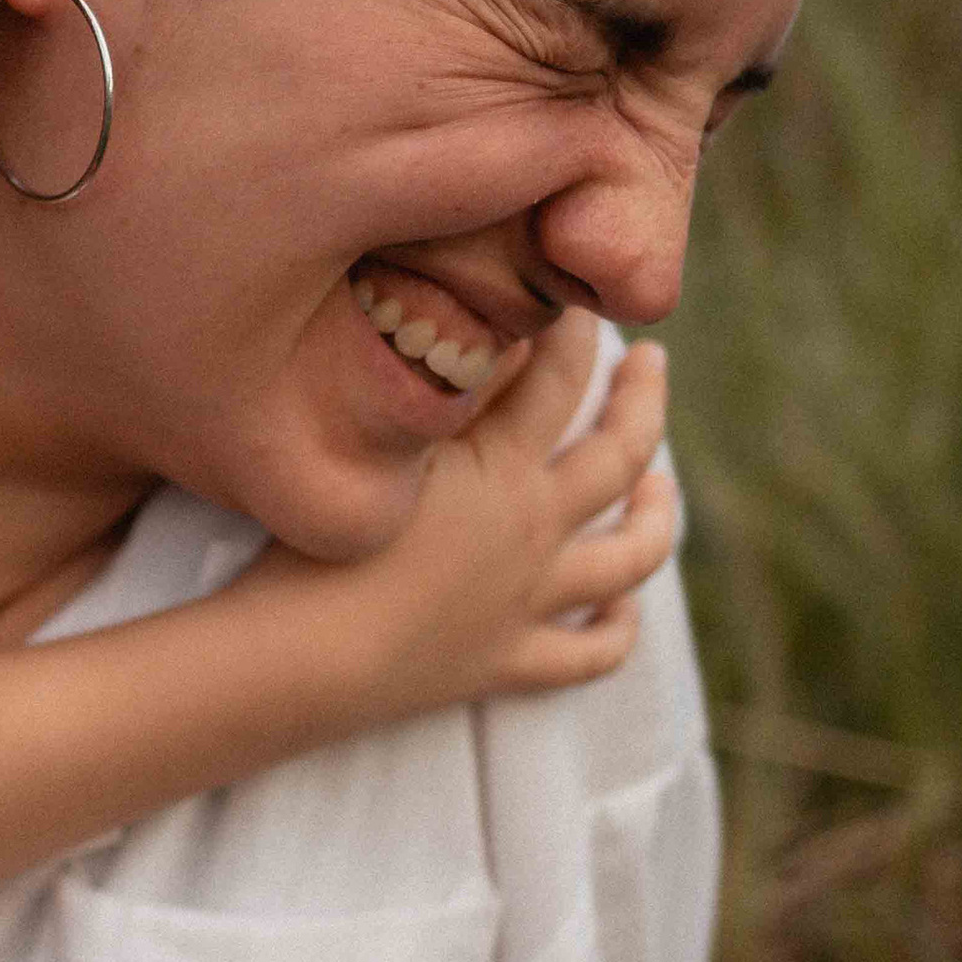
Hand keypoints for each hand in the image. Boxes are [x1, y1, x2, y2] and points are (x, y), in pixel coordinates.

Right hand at [249, 315, 677, 724]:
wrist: (300, 659)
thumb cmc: (315, 541)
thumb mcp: (378, 443)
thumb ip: (440, 387)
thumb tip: (494, 330)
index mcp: (501, 470)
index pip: (559, 377)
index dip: (573, 331)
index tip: (574, 299)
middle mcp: (533, 531)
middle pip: (620, 456)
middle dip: (643, 401)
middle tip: (651, 360)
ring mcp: (526, 602)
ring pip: (628, 559)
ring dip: (656, 517)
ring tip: (661, 487)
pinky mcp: (503, 662)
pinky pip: (587, 656)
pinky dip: (616, 630)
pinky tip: (623, 608)